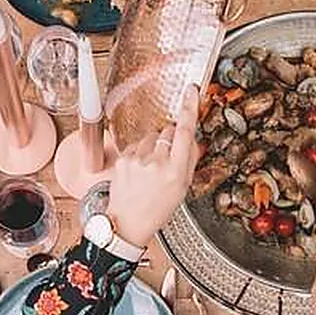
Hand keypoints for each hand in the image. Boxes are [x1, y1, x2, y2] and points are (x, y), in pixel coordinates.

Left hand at [108, 86, 199, 247]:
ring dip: (153, 146)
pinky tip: (139, 170)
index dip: (189, 108)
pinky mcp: (123, 159)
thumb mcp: (182, 188)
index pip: (184, 131)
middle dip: (169, 139)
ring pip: (151, 137)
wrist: (128, 223)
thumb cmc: (157, 209)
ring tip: (150, 169)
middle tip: (166, 160)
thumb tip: (192, 137)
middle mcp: (156, 164)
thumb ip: (189, 160)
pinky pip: (136, 145)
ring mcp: (138, 160)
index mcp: (176, 172)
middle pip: (168, 131)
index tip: (192, 91)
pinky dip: (139, 153)